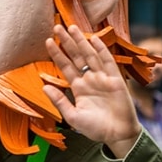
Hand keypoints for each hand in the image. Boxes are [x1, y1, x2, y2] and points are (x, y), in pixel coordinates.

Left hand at [43, 24, 141, 157]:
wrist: (118, 135)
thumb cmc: (95, 129)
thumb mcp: (73, 116)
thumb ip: (59, 101)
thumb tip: (43, 86)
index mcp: (78, 88)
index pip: (65, 66)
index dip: (57, 54)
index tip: (48, 41)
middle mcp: (89, 79)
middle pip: (76, 56)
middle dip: (67, 42)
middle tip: (57, 26)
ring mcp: (102, 78)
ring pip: (90, 55)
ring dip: (81, 41)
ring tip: (72, 27)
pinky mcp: (115, 79)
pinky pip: (107, 61)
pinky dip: (101, 50)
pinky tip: (93, 39)